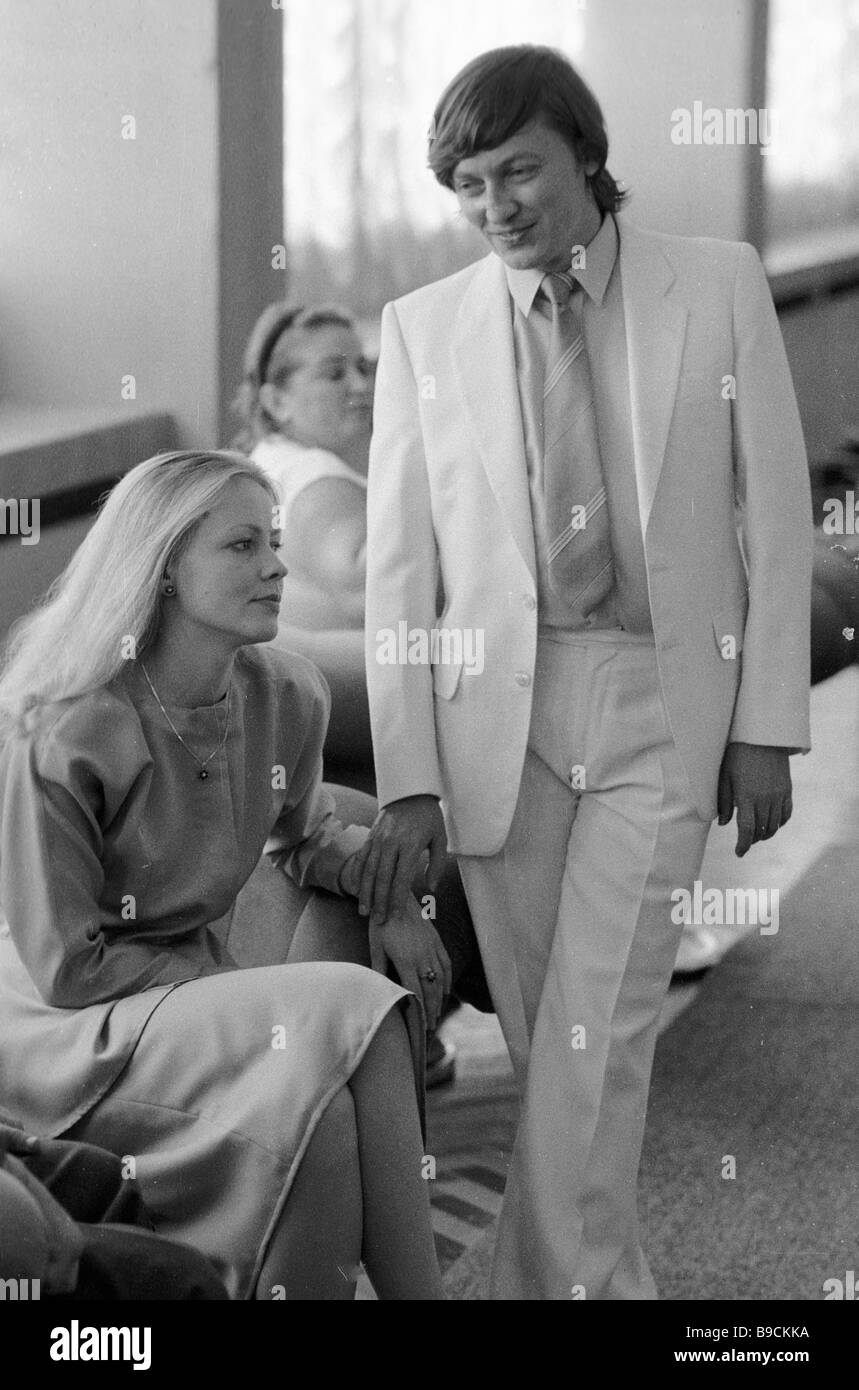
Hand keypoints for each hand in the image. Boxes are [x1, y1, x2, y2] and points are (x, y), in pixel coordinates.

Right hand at [353, 794, 447, 924]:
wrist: (409, 790)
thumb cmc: (428, 817)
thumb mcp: (440, 838)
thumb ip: (437, 864)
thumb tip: (432, 889)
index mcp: (411, 845)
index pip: (402, 878)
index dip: (398, 899)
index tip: (396, 916)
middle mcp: (392, 843)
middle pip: (383, 878)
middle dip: (380, 902)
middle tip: (378, 921)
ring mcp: (379, 839)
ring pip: (369, 871)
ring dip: (366, 893)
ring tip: (364, 911)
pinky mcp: (371, 836)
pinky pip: (362, 858)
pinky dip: (358, 875)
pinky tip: (356, 889)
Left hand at [367, 895, 452, 1029]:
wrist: (395, 895)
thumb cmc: (380, 923)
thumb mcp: (376, 947)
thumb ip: (380, 970)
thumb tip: (380, 991)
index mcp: (406, 960)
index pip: (416, 992)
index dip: (420, 1011)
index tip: (421, 1026)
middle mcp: (422, 956)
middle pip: (430, 990)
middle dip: (431, 1010)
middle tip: (430, 1027)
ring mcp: (432, 947)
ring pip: (440, 979)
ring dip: (440, 999)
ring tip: (437, 1013)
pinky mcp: (436, 940)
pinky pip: (445, 963)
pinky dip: (447, 979)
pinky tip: (446, 991)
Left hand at [717, 742, 791, 856]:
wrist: (762, 736)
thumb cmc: (737, 755)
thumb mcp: (725, 777)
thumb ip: (725, 802)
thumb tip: (723, 824)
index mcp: (747, 797)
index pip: (747, 830)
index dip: (743, 845)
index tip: (739, 853)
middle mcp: (765, 799)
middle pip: (761, 830)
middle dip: (752, 839)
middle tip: (745, 841)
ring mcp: (779, 795)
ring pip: (775, 825)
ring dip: (765, 834)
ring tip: (757, 834)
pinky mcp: (787, 790)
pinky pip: (786, 814)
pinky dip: (780, 823)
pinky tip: (772, 824)